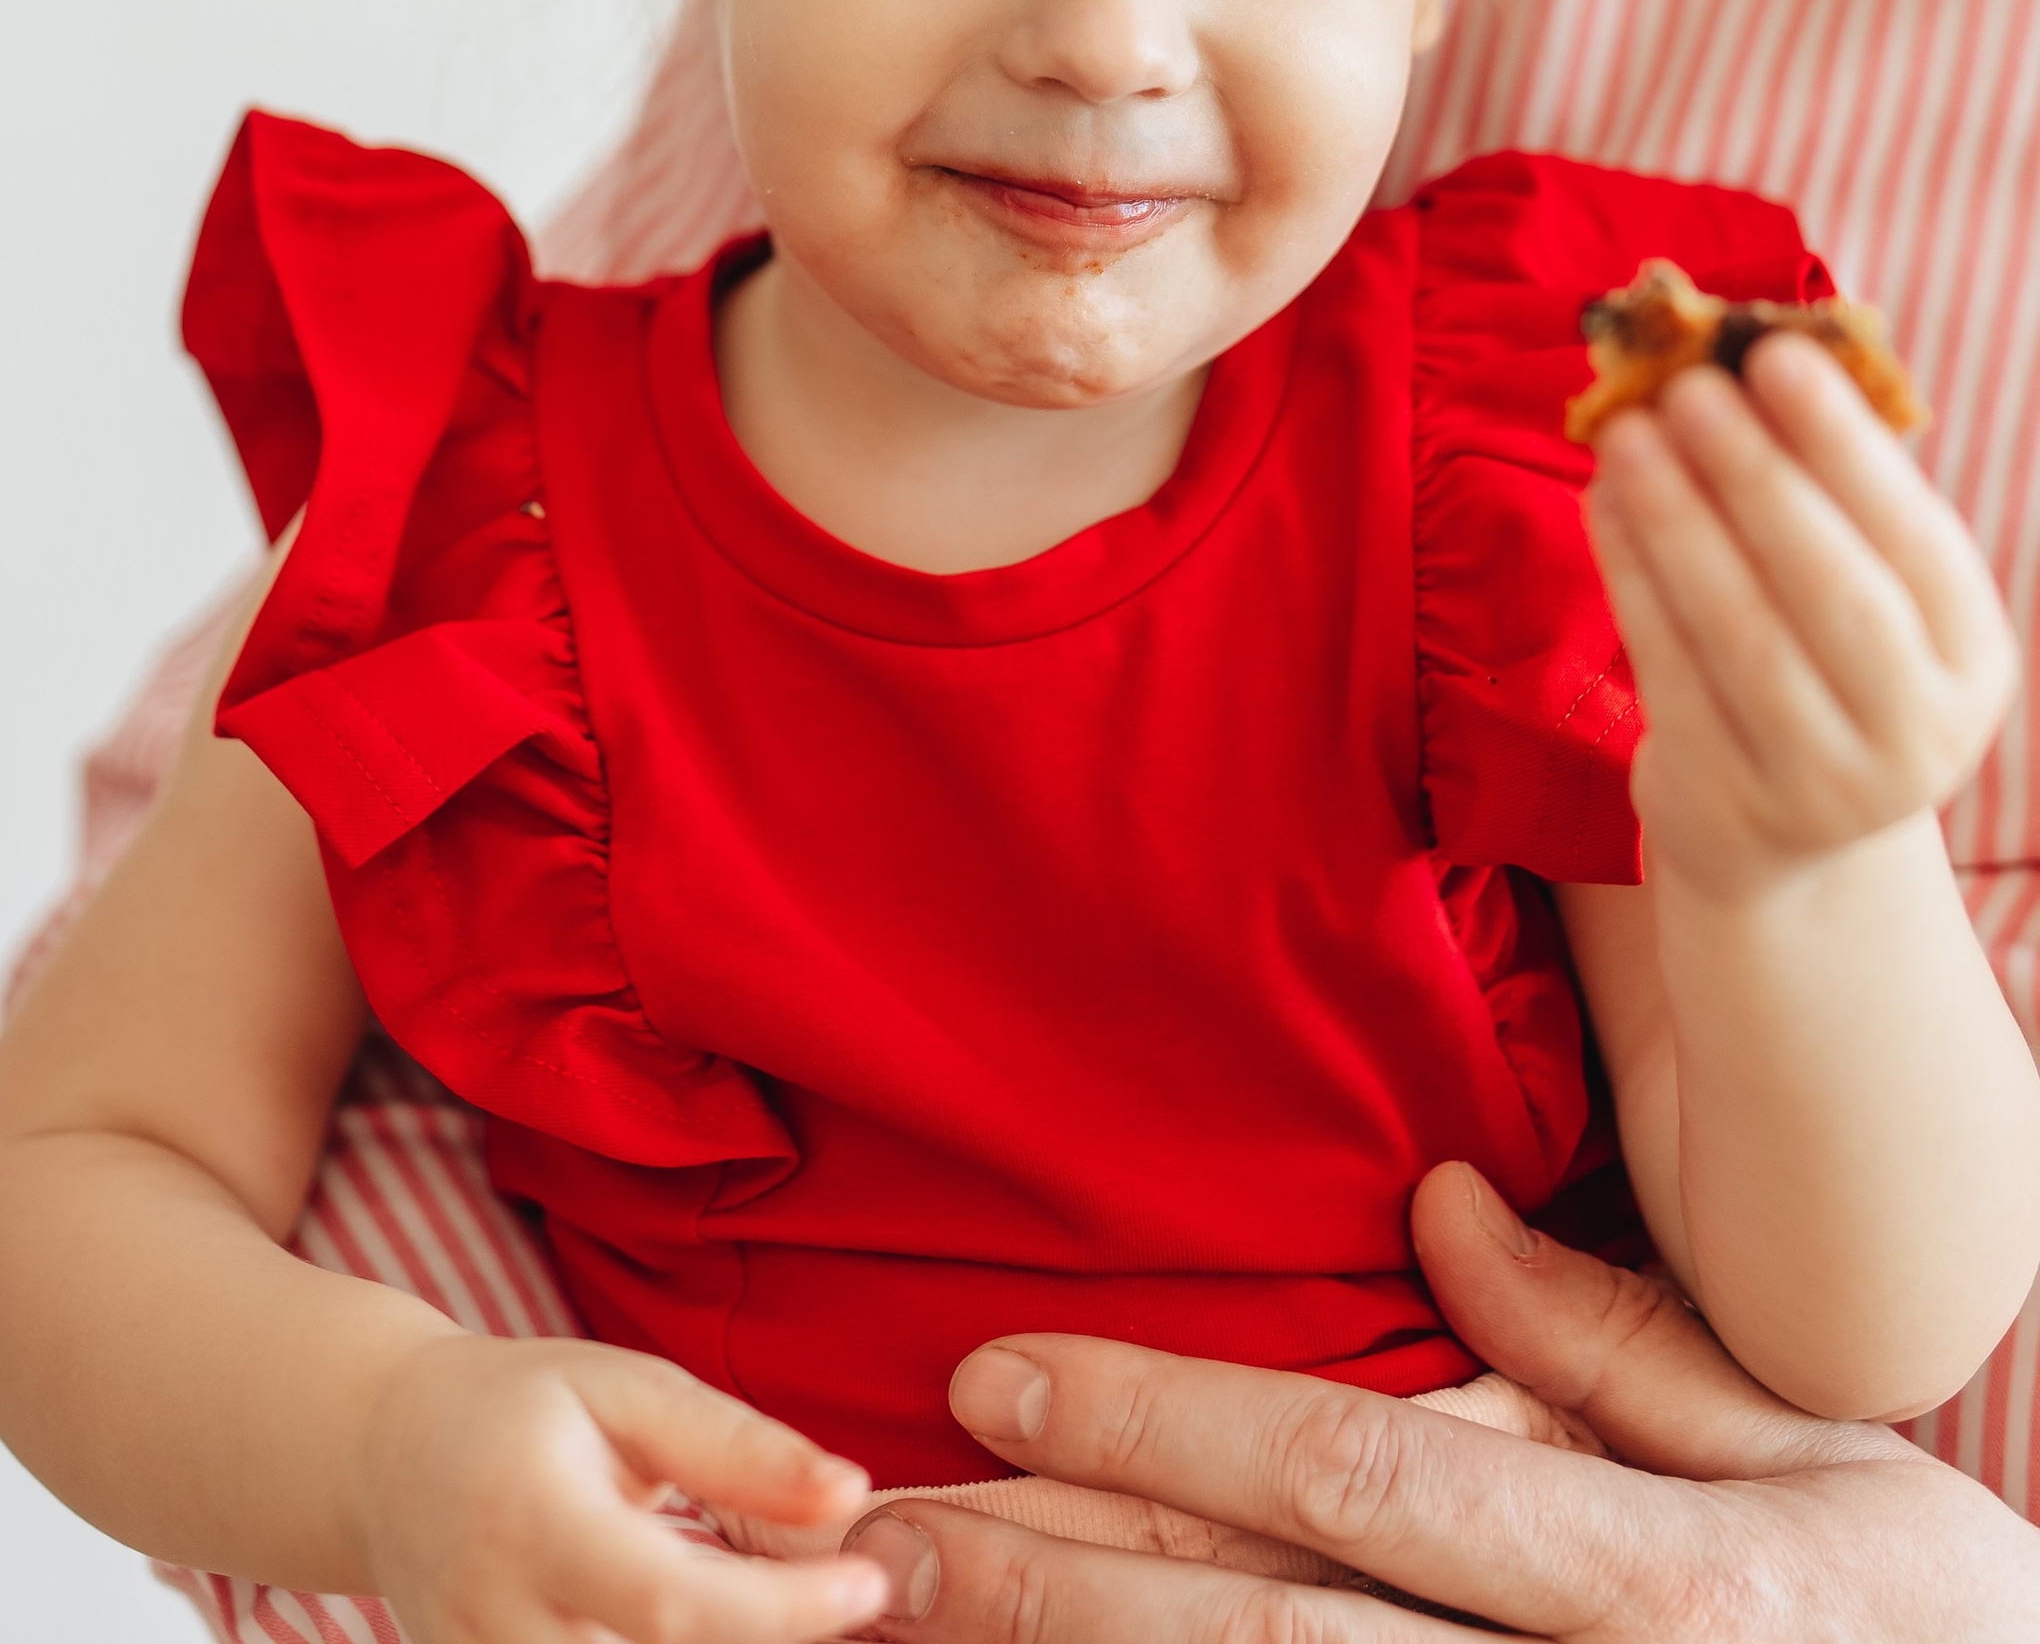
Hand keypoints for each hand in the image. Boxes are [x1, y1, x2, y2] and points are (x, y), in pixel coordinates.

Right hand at [352, 1329, 888, 1643]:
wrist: (385, 1453)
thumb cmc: (521, 1407)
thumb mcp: (623, 1389)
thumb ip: (734, 1446)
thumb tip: (851, 1494)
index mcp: (534, 1521)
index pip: (675, 1604)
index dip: (783, 1612)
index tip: (869, 1584)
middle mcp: (497, 1622)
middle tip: (830, 1599)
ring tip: (763, 1607)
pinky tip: (694, 1632)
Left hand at [844, 1166, 2039, 1639]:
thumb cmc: (1936, 1634)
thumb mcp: (1811, 1458)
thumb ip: (1612, 1346)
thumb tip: (1435, 1211)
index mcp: (1648, 1583)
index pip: (1353, 1487)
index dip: (1163, 1429)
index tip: (1000, 1376)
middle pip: (1262, 1642)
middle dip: (1053, 1585)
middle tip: (878, 1526)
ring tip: (907, 1621)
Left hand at [1583, 336, 2014, 894]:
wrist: (1783, 829)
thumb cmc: (1818, 651)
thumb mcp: (1857, 579)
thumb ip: (1818, 479)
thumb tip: (1732, 343)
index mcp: (1970, 654)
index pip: (1916, 536)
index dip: (1843, 444)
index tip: (1775, 353)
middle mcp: (1918, 731)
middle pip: (1831, 590)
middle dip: (1754, 475)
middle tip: (1686, 385)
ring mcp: (1824, 784)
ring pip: (1741, 634)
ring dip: (1676, 519)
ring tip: (1625, 431)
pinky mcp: (1729, 804)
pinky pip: (1670, 672)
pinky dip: (1632, 576)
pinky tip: (1604, 501)